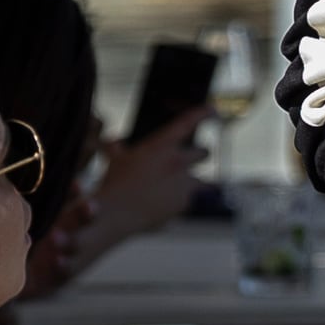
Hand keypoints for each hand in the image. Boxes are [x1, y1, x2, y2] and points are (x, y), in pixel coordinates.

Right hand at [79, 116, 207, 268]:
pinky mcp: (184, 203)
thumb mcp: (115, 160)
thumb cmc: (115, 184)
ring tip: (183, 186)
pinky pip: (189, 199)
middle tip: (193, 158)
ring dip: (195, 181)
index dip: (203, 114)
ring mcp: (184, 184)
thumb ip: (117, 148)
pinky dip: (180, 200)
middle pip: (205, 152)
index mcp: (162, 145)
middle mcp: (178, 161)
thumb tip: (112, 142)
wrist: (118, 213)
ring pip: (203, 180)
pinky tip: (165, 203)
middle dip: (200, 154)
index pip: (189, 122)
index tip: (212, 111)